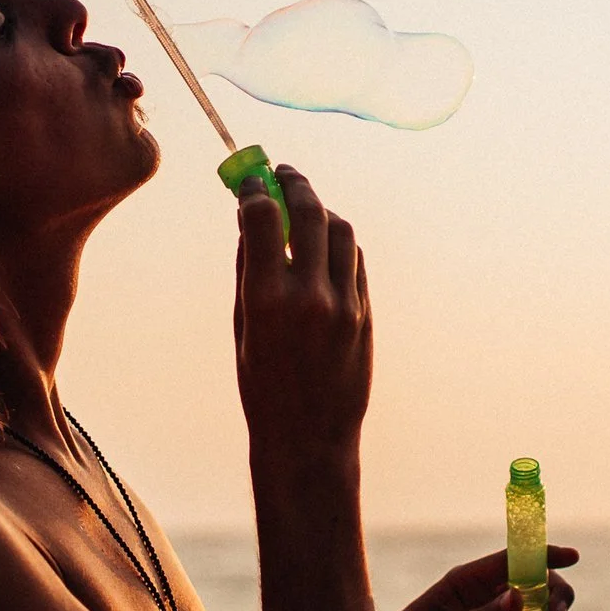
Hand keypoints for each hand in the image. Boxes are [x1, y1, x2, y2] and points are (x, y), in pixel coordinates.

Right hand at [234, 166, 370, 460]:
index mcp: (266, 300)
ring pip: (341, 231)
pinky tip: (323, 243)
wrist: (308, 438)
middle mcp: (310, 296)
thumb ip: (247, 270)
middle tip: (282, 172)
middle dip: (294, 183)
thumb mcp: (242, 327)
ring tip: (304, 207)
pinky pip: (355, 260)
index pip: (264, 218)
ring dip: (321, 209)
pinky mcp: (366, 314)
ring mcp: (345, 304)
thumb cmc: (262, 386)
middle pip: (310, 212)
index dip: (255, 190)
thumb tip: (251, 219)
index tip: (249, 181)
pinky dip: (338, 242)